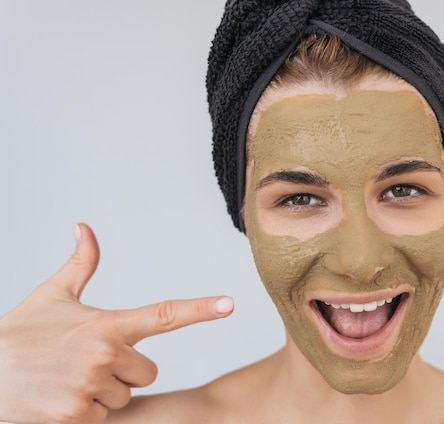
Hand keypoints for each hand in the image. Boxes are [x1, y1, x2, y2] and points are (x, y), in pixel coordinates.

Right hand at [0, 223, 233, 423]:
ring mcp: (92, 387)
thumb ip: (80, 263)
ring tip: (68, 381)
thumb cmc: (19, 335)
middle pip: (147, 372)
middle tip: (86, 364)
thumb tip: (83, 227)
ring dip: (102, 394)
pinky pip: (102, 419)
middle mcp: (106, 354)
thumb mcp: (52, 296)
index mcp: (108, 324)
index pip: (164, 315)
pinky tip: (60, 400)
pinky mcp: (77, 417)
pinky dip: (85, 414)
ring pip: (123, 398)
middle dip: (124, 371)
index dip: (200, 309)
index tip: (229, 304)